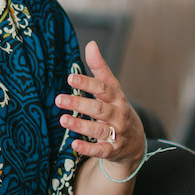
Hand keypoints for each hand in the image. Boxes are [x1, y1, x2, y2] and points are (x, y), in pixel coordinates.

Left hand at [57, 42, 145, 178]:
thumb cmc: (118, 109)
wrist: (135, 142)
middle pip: (99, 109)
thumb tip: (91, 44)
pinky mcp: (112, 150)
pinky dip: (88, 148)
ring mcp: (117, 134)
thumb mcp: (112, 88)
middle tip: (59, 99)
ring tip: (62, 120)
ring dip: (81, 125)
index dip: (87, 83)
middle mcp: (119, 115)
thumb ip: (100, 68)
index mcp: (118, 98)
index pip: (103, 89)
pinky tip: (74, 144)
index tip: (70, 78)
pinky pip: (100, 150)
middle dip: (79, 104)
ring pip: (99, 130)